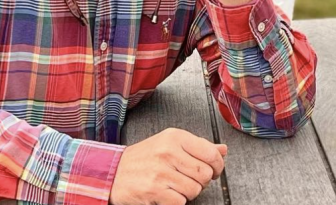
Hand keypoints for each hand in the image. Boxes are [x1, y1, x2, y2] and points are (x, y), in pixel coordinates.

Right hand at [109, 128, 227, 204]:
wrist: (113, 172)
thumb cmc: (144, 158)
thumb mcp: (170, 144)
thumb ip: (198, 147)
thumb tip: (223, 150)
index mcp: (175, 137)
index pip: (211, 153)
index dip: (218, 166)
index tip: (214, 171)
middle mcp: (168, 152)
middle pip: (205, 174)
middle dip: (201, 181)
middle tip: (190, 180)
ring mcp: (160, 171)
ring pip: (194, 190)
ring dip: (188, 193)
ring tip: (175, 187)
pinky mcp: (153, 190)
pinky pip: (180, 202)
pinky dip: (176, 202)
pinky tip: (166, 194)